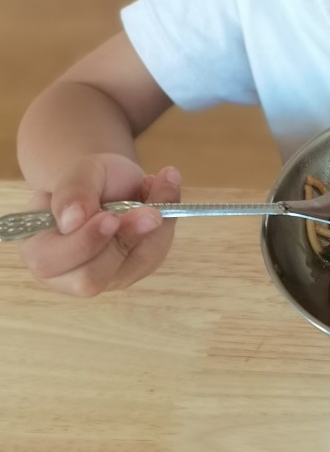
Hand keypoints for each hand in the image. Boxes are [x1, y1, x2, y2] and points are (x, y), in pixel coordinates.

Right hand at [18, 153, 177, 296]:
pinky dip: (167, 220)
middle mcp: (70, 274)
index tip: (110, 216)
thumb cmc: (85, 179)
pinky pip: (156, 252)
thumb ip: (72, 192)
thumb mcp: (77, 173)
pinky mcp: (138, 268)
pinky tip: (164, 190)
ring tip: (160, 183)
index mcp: (40, 250)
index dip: (83, 242)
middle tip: (151, 210)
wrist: (109, 181)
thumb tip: (72, 220)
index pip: (51, 262)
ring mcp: (107, 276)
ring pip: (133, 266)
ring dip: (155, 226)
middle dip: (124, 240)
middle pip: (92, 278)